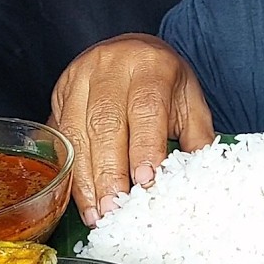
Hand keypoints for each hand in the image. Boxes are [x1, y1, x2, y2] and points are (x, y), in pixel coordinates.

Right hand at [50, 33, 214, 226]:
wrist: (134, 51)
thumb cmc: (165, 82)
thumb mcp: (190, 102)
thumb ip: (197, 139)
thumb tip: (203, 178)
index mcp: (150, 65)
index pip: (146, 107)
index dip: (144, 146)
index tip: (145, 181)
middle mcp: (110, 66)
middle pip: (105, 122)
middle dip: (109, 171)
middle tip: (115, 208)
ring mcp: (79, 77)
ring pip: (77, 132)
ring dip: (86, 179)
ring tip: (98, 213)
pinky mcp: (60, 93)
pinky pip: (61, 138)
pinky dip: (72, 173)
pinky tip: (82, 199)